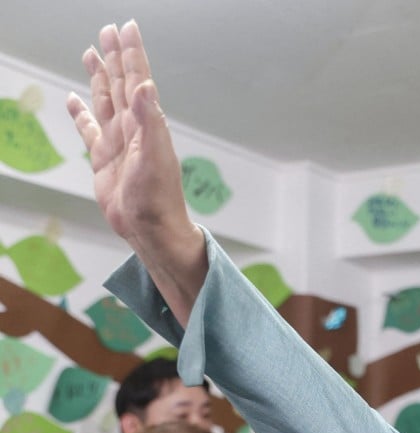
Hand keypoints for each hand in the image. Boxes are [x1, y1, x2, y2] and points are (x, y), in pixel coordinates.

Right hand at [66, 21, 207, 324]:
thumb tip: (145, 86)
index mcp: (147, 124)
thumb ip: (149, 120)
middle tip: (108, 30)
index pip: (137, 79)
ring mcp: (118, 143)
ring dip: (99, 77)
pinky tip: (75, 99)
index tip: (127, 28)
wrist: (150, 229)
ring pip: (104, 101)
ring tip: (92, 53)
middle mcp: (133, 129)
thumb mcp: (154, 157)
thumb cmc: (157, 198)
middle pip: (120, 83)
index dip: (132, 54)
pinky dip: (81, 113)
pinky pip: (89, 130)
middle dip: (115, 56)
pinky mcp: (104, 159)